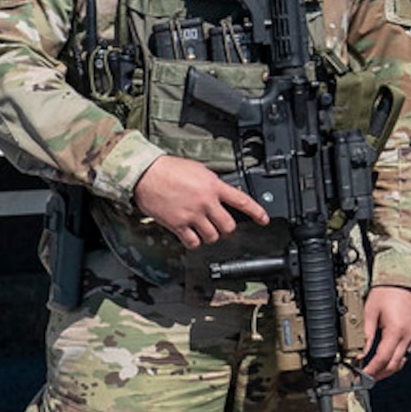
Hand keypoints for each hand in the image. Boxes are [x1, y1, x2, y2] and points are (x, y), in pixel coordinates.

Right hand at [133, 154, 268, 247]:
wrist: (146, 173)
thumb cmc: (169, 169)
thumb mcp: (199, 170)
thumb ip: (213, 183)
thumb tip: (221, 192)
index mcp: (214, 186)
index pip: (242, 201)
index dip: (257, 212)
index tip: (264, 220)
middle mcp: (206, 202)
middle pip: (228, 225)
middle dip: (228, 230)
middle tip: (225, 229)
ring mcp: (192, 215)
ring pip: (213, 236)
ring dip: (212, 237)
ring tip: (206, 232)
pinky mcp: (177, 224)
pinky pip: (192, 242)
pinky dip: (194, 243)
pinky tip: (192, 238)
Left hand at [362, 285, 410, 380]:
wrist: (405, 280)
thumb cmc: (387, 292)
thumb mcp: (370, 312)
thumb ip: (365, 335)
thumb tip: (359, 353)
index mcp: (396, 330)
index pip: (382, 359)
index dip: (371, 371)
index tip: (361, 376)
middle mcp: (407, 335)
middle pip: (394, 365)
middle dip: (379, 375)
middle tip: (366, 379)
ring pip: (401, 361)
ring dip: (388, 369)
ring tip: (375, 371)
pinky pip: (406, 352)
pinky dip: (395, 359)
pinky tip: (386, 358)